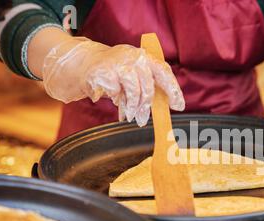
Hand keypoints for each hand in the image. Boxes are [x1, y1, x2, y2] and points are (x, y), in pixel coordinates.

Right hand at [42, 37, 184, 125]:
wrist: (85, 62)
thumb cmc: (115, 71)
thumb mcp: (134, 75)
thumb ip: (146, 86)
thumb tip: (162, 107)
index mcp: (145, 57)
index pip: (164, 72)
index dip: (173, 90)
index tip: (179, 106)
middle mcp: (135, 57)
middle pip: (148, 87)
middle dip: (146, 107)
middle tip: (142, 120)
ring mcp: (120, 63)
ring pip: (134, 92)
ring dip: (132, 108)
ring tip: (128, 116)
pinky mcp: (105, 72)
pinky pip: (116, 93)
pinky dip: (116, 99)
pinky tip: (112, 98)